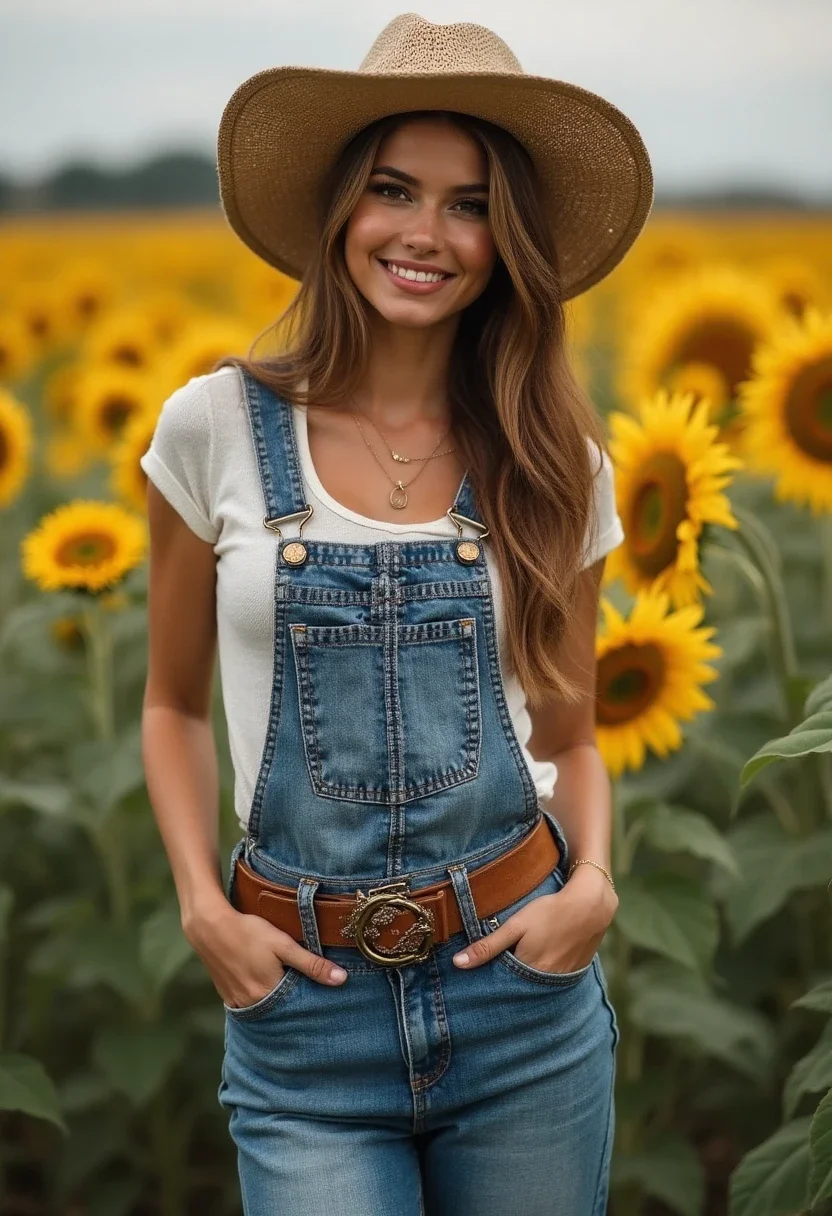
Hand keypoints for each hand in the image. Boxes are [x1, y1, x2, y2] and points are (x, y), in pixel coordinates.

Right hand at [183, 895, 347, 1006]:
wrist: (209, 926)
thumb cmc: (249, 932)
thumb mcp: (284, 945)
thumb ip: (312, 964)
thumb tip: (341, 979)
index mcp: (268, 994)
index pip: (298, 1005)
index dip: (310, 998)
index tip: (320, 992)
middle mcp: (252, 1003)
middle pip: (280, 1008)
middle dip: (293, 1001)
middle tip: (303, 987)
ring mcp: (237, 1001)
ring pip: (264, 1007)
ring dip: (275, 1000)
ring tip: (284, 985)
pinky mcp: (227, 995)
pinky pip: (248, 1004)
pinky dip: (258, 998)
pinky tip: (263, 984)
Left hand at [452, 864, 617, 972]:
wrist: (590, 905)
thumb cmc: (549, 912)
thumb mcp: (515, 926)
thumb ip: (487, 946)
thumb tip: (457, 964)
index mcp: (528, 972)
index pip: (502, 987)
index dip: (489, 984)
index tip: (477, 984)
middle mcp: (546, 982)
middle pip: (520, 990)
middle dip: (507, 985)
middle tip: (496, 977)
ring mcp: (562, 979)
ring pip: (536, 986)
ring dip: (525, 982)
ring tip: (518, 969)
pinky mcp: (573, 973)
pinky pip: (553, 982)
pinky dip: (543, 977)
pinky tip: (539, 965)